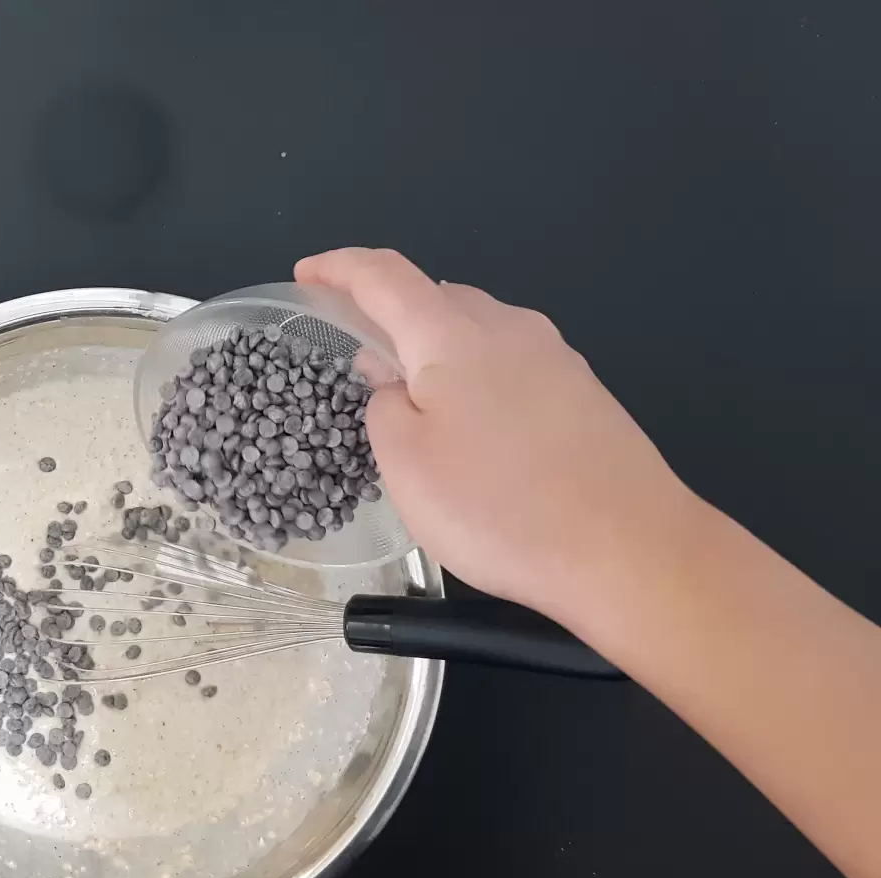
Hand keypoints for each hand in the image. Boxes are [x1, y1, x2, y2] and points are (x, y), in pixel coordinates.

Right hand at [296, 248, 700, 623]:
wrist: (629, 549)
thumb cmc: (502, 509)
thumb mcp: (407, 466)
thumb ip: (384, 409)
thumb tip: (394, 384)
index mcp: (453, 334)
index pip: (384, 276)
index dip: (339, 268)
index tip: (307, 273)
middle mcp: (509, 328)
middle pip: (436, 298)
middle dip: (389, 316)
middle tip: (356, 357)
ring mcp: (555, 358)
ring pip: (478, 333)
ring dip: (435, 353)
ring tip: (411, 401)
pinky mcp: (584, 394)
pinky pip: (511, 366)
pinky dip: (475, 380)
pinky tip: (472, 431)